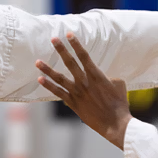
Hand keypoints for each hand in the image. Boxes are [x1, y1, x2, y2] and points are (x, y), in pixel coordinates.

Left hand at [36, 33, 132, 148]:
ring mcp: (77, 93)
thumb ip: (107, 77)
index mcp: (96, 75)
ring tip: (37, 61)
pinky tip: (40, 79)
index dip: (76, 44)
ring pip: (59, 78)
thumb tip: (100, 76)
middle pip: (70, 62)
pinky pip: (58, 93)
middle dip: (61, 49)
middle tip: (53, 38)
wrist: (115, 123)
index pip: (84, 56)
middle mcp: (84, 82)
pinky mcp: (73, 103)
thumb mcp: (118, 84)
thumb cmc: (119, 103)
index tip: (69, 34)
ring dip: (48, 69)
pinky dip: (49, 86)